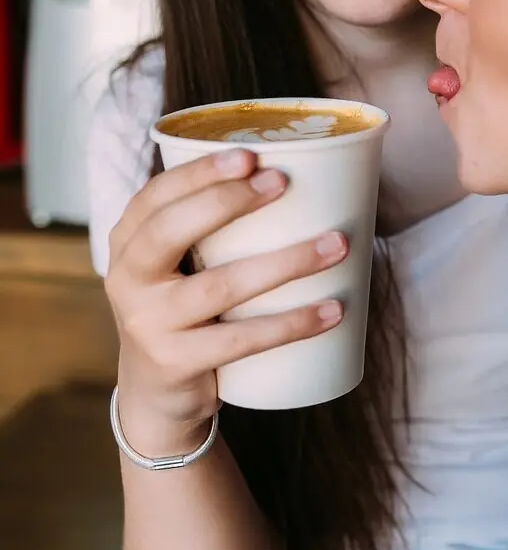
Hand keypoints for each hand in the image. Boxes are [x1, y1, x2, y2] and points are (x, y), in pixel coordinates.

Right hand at [104, 149, 348, 441]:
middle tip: (282, 183)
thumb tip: (311, 181)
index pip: (154, 196)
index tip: (249, 156)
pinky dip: (291, 324)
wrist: (159, 394)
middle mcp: (128, 280)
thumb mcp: (183, 266)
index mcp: (129, 243)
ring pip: (218, 286)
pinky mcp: (175, 362)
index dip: (198, 174)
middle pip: (171, 231)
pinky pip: (240, 340)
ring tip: (337, 245)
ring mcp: (148, 323)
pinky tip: (332, 310)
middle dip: (228, 201)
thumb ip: (218, 229)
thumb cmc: (189, 310)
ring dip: (284, 262)